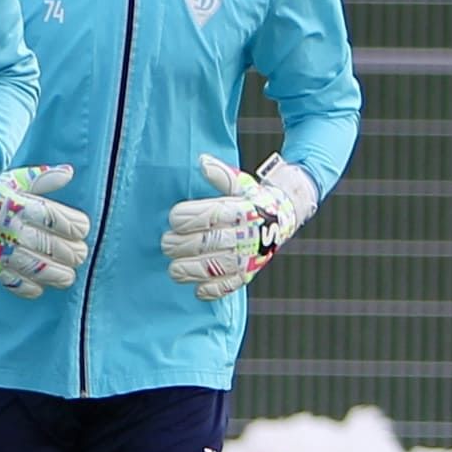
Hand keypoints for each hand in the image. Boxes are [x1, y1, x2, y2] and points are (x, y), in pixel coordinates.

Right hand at [0, 161, 91, 296]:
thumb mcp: (17, 179)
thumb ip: (44, 178)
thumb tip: (68, 172)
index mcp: (20, 205)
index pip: (56, 219)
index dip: (76, 227)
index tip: (82, 230)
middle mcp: (10, 227)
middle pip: (50, 246)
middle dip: (71, 253)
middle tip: (79, 255)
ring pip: (35, 267)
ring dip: (56, 275)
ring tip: (67, 276)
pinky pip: (10, 280)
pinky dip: (26, 287)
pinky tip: (39, 288)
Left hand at [162, 152, 318, 297]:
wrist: (284, 217)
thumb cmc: (253, 199)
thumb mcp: (241, 183)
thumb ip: (221, 175)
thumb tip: (202, 161)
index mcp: (242, 211)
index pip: (210, 215)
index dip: (186, 217)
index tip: (174, 218)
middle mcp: (245, 235)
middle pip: (206, 243)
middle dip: (180, 245)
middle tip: (167, 243)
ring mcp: (247, 257)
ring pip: (214, 268)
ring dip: (189, 270)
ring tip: (174, 268)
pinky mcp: (247, 274)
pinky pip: (227, 287)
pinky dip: (210, 290)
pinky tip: (196, 288)